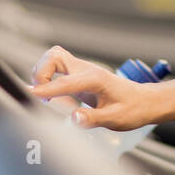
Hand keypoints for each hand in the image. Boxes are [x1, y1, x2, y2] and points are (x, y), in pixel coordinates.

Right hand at [28, 45, 164, 130]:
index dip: (46, 89)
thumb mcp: (115, 119)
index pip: (64, 82)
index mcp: (95, 79)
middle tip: (43, 96)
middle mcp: (86, 70)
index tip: (30, 95)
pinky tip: (53, 96)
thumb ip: (93, 118)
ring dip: (43, 73)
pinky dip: (48, 77)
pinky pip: (57, 67)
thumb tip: (73, 119)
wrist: (144, 101)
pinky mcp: (79, 75)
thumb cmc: (132, 109)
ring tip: (47, 96)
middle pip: (54, 56)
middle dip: (41, 73)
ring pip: (53, 58)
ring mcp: (82, 70)